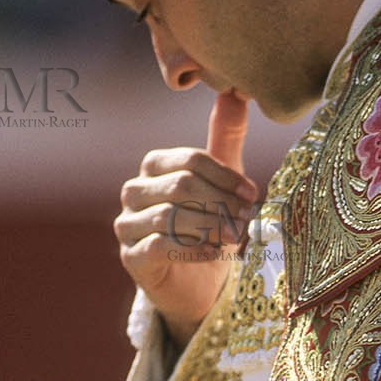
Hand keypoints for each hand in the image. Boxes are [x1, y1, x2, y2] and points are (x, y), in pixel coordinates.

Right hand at [114, 90, 256, 347]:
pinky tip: (216, 254)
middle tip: (247, 217)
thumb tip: (236, 95)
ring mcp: (128, 226)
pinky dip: (192, 248)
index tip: (252, 193)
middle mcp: (134, 192)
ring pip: (169, 216)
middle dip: (219, 201)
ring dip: (210, 225)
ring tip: (237, 236)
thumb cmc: (209, 226)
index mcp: (154, 167)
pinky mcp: (132, 259)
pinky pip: (159, 247)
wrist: (198, 285)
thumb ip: (225, 142)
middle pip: (179, 186)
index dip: (223, 175)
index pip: (189, 161)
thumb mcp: (221, 184)